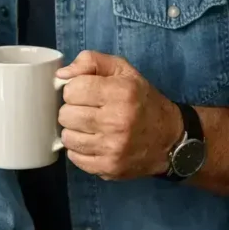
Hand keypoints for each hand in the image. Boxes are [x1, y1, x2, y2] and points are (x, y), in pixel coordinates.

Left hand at [57, 50, 182, 179]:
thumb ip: (91, 61)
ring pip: (67, 137)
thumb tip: (62, 74)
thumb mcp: (123, 70)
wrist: (169, 138)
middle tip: (87, 110)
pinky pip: (74, 157)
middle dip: (72, 110)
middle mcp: (117, 121)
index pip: (72, 90)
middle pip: (66, 115)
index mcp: (121, 93)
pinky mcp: (109, 168)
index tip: (85, 92)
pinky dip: (79, 149)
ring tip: (90, 127)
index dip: (75, 89)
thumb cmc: (141, 100)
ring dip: (74, 131)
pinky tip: (93, 142)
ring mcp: (113, 148)